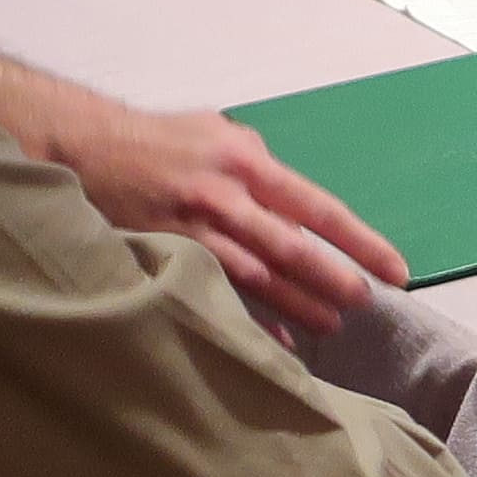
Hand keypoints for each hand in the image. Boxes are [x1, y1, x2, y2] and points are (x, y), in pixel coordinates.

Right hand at [49, 98, 408, 333]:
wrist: (82, 145)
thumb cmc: (160, 141)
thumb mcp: (219, 134)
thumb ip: (262, 171)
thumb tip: (300, 212)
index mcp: (246, 160)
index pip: (318, 208)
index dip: (360, 242)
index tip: (394, 269)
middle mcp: (224, 194)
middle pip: (292, 249)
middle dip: (334, 281)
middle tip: (364, 304)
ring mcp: (193, 227)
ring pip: (258, 277)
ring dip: (299, 306)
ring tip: (331, 326)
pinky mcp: (166, 251)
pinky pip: (219, 291)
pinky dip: (251, 319)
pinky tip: (279, 342)